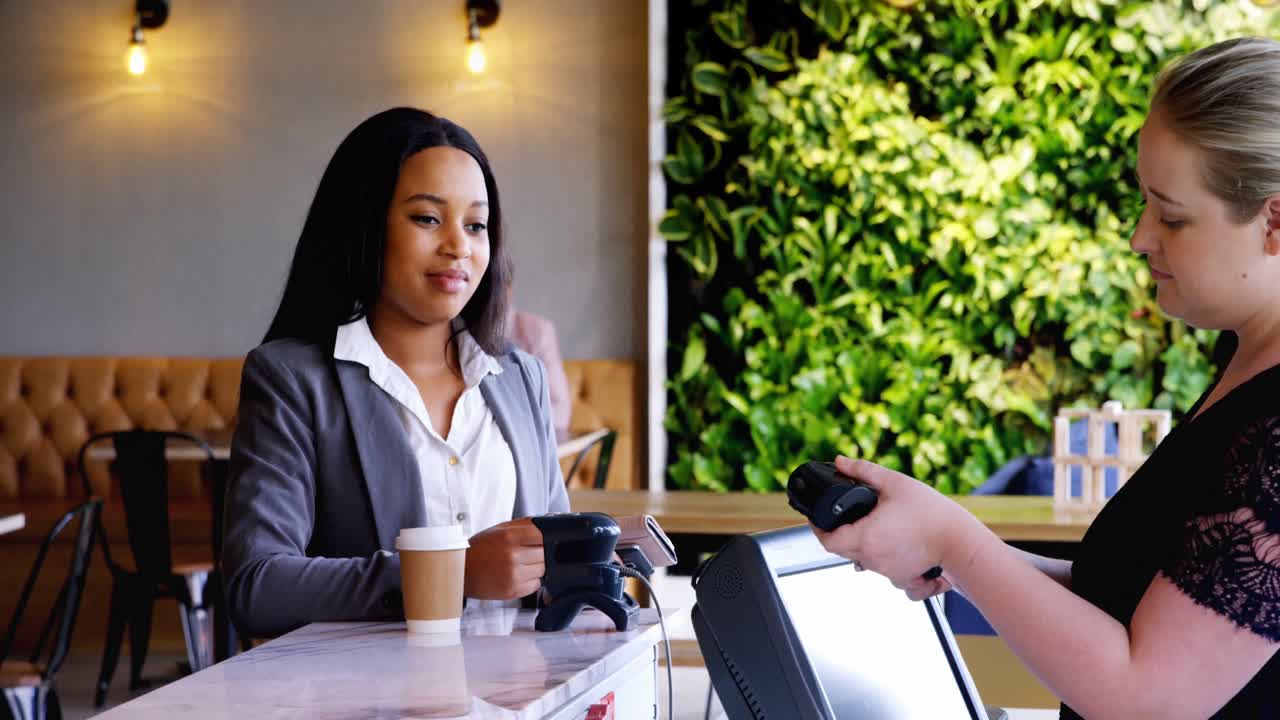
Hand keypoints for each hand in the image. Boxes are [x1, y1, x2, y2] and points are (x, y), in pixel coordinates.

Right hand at [464, 518, 544, 599]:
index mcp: (508, 537)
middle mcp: (512, 556)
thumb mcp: (499, 529)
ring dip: (534, 567)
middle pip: (544, 554)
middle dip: (538, 553)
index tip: (540, 540)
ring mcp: (513, 575)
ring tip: (519, 565)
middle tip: (526, 553)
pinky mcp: (513, 590)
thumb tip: (547, 521)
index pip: (541, 534)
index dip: (543, 537)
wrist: (461, 572)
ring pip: (542, 570)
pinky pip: (536, 584)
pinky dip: (530, 581)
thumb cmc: (479, 549)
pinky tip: (517, 576)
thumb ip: (524, 524)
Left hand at [812, 456, 984, 595]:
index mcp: (865, 537)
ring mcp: (887, 572)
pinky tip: (894, 548)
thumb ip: (863, 470)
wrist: (962, 542)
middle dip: (840, 533)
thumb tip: (840, 462)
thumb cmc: (932, 514)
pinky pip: (885, 575)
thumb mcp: (895, 483)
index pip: (826, 540)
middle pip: (842, 550)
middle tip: (849, 516)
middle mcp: (872, 559)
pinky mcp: (902, 579)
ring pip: (862, 561)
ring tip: (879, 526)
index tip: (817, 517)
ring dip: (863, 545)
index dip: (817, 528)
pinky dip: (885, 562)